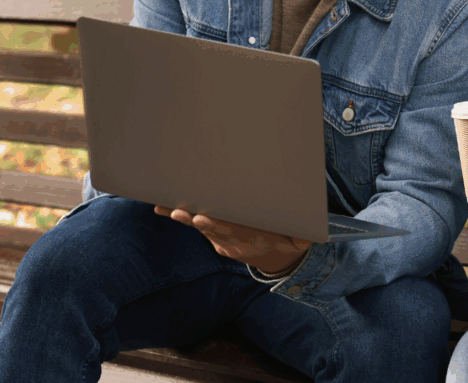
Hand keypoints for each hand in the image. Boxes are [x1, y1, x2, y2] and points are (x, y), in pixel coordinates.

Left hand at [155, 206, 311, 273]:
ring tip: (164, 207)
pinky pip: (198, 227)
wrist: (279, 260)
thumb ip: (301, 238)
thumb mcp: (301, 239)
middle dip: (194, 220)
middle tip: (179, 213)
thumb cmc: (290, 239)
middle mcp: (233, 244)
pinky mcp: (216, 239)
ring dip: (183, 217)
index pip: (231, 233)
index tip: (201, 219)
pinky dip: (181, 217)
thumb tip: (305, 239)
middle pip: (212, 230)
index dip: (216, 226)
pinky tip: (162, 208)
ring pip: (201, 228)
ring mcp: (223, 242)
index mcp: (253, 241)